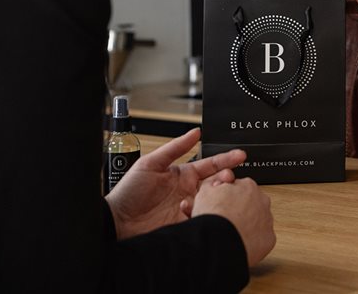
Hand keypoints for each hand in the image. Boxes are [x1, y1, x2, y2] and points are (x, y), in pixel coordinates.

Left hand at [105, 128, 245, 239]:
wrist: (117, 221)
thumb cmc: (129, 191)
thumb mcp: (151, 163)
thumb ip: (175, 148)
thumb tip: (195, 132)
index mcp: (183, 175)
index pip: (210, 165)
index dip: (226, 159)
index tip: (240, 155)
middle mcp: (189, 191)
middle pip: (217, 183)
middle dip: (227, 178)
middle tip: (229, 176)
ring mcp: (188, 208)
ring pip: (213, 201)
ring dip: (218, 195)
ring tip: (216, 191)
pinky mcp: (185, 224)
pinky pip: (203, 218)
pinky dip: (206, 212)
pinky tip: (202, 208)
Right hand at [193, 177, 275, 266]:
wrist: (219, 241)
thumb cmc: (213, 216)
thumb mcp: (206, 191)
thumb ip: (215, 184)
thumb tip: (219, 184)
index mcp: (248, 186)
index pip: (241, 189)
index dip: (230, 198)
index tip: (223, 206)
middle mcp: (262, 201)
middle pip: (252, 204)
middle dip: (242, 211)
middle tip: (227, 220)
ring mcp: (267, 220)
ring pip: (258, 221)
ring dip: (248, 226)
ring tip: (232, 233)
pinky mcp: (269, 238)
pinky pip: (261, 238)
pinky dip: (252, 240)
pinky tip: (240, 243)